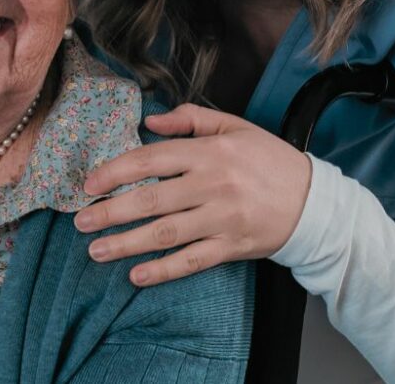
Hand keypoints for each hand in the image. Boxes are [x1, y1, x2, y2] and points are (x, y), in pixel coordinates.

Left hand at [74, 103, 311, 286]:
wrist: (314, 201)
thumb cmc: (270, 161)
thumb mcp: (235, 127)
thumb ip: (191, 118)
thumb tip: (150, 121)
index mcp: (210, 152)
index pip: (152, 160)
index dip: (116, 172)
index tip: (89, 184)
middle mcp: (212, 184)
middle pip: (150, 200)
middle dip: (110, 212)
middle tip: (81, 221)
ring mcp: (221, 218)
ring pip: (165, 233)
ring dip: (126, 243)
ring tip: (96, 251)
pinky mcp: (231, 246)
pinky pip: (191, 261)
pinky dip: (163, 270)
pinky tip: (136, 276)